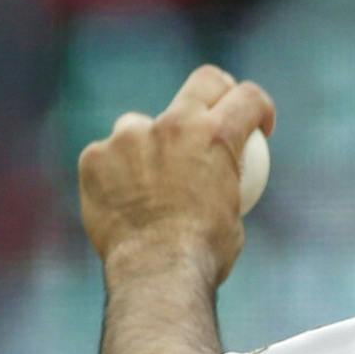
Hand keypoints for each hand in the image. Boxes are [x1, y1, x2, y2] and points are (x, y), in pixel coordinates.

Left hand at [78, 65, 275, 283]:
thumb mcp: (233, 209)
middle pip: (203, 82)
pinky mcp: (95, 157)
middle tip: (213, 117)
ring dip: (149, 142)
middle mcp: (173, 125)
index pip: (248, 97)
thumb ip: (223, 179)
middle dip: (217, 91)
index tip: (258, 128)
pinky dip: (116, 172)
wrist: (156, 271)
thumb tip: (222, 178)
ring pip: (141, 124)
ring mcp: (129, 138)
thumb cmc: (205, 251)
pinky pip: (108, 155)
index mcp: (217, 135)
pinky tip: (121, 200)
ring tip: (150, 180)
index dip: (259, 108)